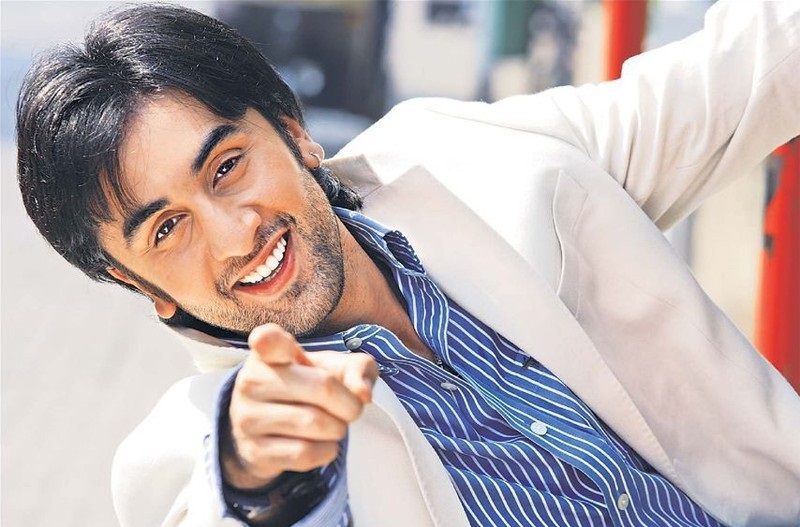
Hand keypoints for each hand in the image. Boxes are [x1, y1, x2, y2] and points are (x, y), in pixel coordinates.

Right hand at [221, 323, 377, 489]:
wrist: (273, 430)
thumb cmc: (309, 387)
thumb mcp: (335, 368)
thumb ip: (358, 368)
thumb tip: (363, 395)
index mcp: (269, 352)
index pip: (267, 340)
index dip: (266, 339)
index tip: (262, 340)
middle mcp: (252, 381)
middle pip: (321, 386)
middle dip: (349, 403)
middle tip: (350, 409)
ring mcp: (248, 418)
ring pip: (315, 423)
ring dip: (338, 429)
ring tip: (333, 426)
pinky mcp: (254, 451)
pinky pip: (304, 453)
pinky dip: (327, 451)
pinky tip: (324, 444)